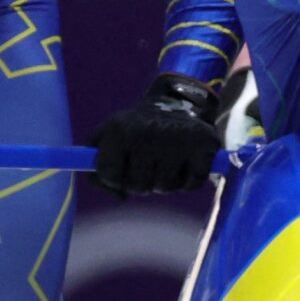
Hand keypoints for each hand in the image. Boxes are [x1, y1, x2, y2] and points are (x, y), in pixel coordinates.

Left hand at [91, 75, 221, 196]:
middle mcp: (147, 131)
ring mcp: (178, 138)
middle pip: (137, 186)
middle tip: (148, 163)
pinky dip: (188, 181)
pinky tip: (185, 161)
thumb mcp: (107, 139)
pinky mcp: (204, 145)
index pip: (108, 174)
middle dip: (142, 182)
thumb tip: (119, 196)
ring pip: (164, 188)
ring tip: (166, 160)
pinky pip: (191, 185)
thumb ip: (95, 171)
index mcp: (119, 129)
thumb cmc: (136, 131)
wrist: (177, 104)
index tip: (122, 167)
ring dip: (165, 182)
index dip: (115, 178)